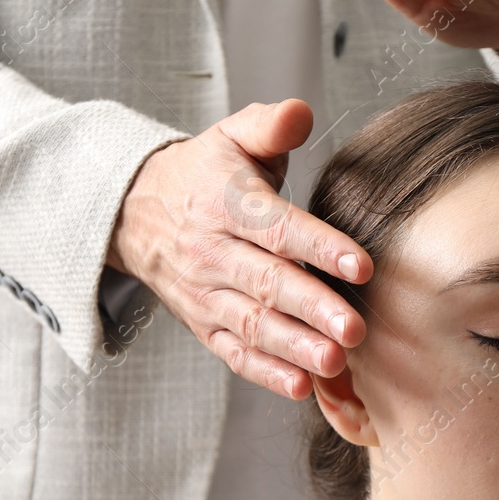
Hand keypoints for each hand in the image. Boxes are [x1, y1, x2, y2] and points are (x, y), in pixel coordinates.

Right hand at [108, 99, 370, 400]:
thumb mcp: (231, 137)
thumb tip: (301, 113)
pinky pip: (233, 353)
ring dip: (294, 347)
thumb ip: (269, 126)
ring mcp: (205, 294)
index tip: (362, 266)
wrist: (136, 212)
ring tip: (334, 362)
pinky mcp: (202, 325)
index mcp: (225, 204)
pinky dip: (265, 373)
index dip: (321, 247)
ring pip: (252, 324)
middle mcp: (212, 252)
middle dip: (313, 308)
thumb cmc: (204, 174)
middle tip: (355, 329)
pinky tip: (300, 385)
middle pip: (267, 283)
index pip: (277, 227)